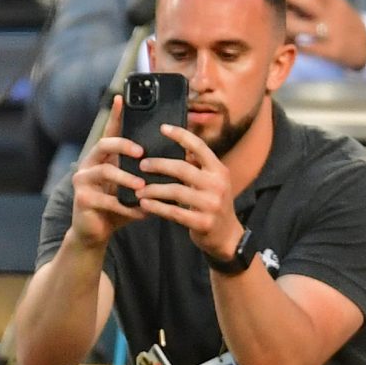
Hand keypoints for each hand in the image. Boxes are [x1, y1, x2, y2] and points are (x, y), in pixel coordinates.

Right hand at [66, 96, 151, 250]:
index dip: (114, 115)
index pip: (109, 131)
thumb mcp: (132, 185)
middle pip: (103, 144)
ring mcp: (83, 180)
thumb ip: (146, 172)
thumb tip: (181, 161)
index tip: (121, 98)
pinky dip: (126, 207)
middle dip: (123, 145)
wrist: (96, 231)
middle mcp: (89, 163)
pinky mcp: (82, 199)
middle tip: (142, 152)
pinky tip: (141, 212)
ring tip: (143, 186)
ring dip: (126, 178)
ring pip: (104, 171)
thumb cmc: (118, 205)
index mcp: (103, 157)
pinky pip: (106, 199)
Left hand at [137, 123, 245, 263]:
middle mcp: (217, 185)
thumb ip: (197, 167)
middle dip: (159, 165)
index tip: (162, 128)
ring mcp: (211, 205)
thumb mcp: (212, 182)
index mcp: (219, 170)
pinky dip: (157, 207)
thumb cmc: (213, 204)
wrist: (227, 237)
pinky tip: (144, 204)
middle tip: (142, 164)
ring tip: (138, 189)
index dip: (181, 135)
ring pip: (175, 191)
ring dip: (153, 189)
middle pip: (182, 168)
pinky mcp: (202, 222)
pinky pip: (174, 212)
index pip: (199, 147)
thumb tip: (171, 145)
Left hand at [287, 0, 365, 69]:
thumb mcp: (337, 7)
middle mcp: (334, 16)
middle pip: (308, 4)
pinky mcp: (332, 51)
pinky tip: (285, 41)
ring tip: (275, 20)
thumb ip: (316, 0)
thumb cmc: (343, 22)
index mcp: (336, 2)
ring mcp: (333, 34)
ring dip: (286, 23)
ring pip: (302, 27)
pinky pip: (307, 48)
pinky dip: (294, 44)